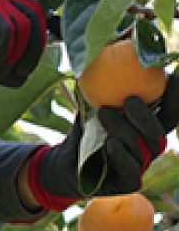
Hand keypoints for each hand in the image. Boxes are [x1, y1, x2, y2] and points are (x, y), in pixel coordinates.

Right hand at [0, 0, 46, 86]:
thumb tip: (23, 73)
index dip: (35, 47)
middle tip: (1, 72)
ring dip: (7, 58)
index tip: (20, 69)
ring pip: (23, 29)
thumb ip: (2, 60)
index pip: (37, 21)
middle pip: (36, 24)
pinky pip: (5, 32)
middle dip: (26, 56)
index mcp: (2, 5)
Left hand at [27, 73, 178, 210]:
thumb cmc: (84, 128)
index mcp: (146, 129)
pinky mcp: (125, 184)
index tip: (173, 77)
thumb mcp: (92, 103)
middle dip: (146, 116)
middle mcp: (147, 149)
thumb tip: (105, 45)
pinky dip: (122, 157)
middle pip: (158, 134)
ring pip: (142, 150)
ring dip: (125, 130)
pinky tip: (112, 144)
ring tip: (104, 114)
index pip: (169, 115)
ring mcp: (139, 167)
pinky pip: (131, 173)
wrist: (63, 159)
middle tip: (129, 100)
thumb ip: (103, 83)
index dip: (175, 99)